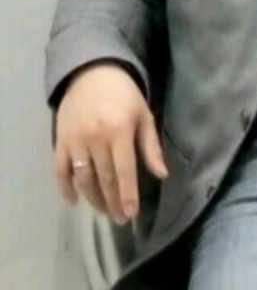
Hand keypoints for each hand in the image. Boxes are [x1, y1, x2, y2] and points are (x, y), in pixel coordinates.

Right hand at [54, 63, 167, 224]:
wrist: (93, 72)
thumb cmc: (125, 95)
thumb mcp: (144, 115)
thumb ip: (151, 146)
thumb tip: (162, 174)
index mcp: (120, 132)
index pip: (124, 171)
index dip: (128, 194)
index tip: (131, 214)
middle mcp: (96, 138)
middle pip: (104, 178)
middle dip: (113, 202)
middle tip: (120, 219)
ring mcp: (75, 140)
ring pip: (83, 178)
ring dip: (93, 198)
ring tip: (105, 211)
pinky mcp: (60, 140)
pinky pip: (60, 170)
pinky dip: (65, 188)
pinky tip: (75, 201)